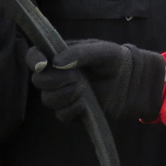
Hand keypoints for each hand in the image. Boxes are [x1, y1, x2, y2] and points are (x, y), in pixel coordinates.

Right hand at [27, 39, 165, 122]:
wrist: (132, 82)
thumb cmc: (115, 60)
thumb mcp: (101, 50)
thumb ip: (79, 53)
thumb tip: (55, 63)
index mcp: (60, 56)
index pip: (35, 55)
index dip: (33, 59)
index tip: (42, 64)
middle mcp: (58, 75)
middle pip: (38, 81)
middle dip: (54, 80)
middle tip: (75, 78)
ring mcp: (63, 94)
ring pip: (48, 99)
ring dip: (64, 95)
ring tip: (83, 89)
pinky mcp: (72, 111)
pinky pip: (61, 115)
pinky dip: (72, 109)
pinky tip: (85, 102)